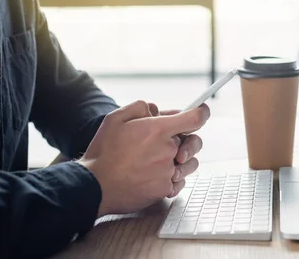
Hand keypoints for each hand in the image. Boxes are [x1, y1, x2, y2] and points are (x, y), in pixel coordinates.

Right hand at [78, 100, 209, 216]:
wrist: (96, 186)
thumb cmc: (104, 152)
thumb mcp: (116, 118)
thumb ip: (140, 107)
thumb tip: (155, 110)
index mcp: (158, 130)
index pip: (195, 118)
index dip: (202, 112)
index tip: (202, 111)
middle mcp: (168, 150)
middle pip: (193, 141)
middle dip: (185, 138)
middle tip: (170, 141)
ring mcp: (168, 172)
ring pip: (189, 163)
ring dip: (181, 159)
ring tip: (160, 160)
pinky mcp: (165, 189)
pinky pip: (179, 181)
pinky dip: (172, 178)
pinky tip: (156, 175)